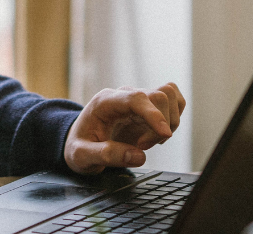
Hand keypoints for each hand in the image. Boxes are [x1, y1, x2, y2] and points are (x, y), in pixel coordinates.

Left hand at [64, 84, 185, 174]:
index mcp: (105, 102)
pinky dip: (173, 118)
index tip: (165, 134)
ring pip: (169, 96)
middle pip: (158, 96)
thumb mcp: (81, 156)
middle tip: (142, 147)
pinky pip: (173, 100)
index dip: (154, 114)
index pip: (136, 98)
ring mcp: (138, 99)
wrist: (79, 142)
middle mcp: (123, 95)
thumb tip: (138, 156)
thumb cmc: (79, 146)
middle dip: (159, 126)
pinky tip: (157, 135)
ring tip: (148, 141)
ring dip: (168, 122)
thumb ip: (106, 155)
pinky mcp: (149, 106)